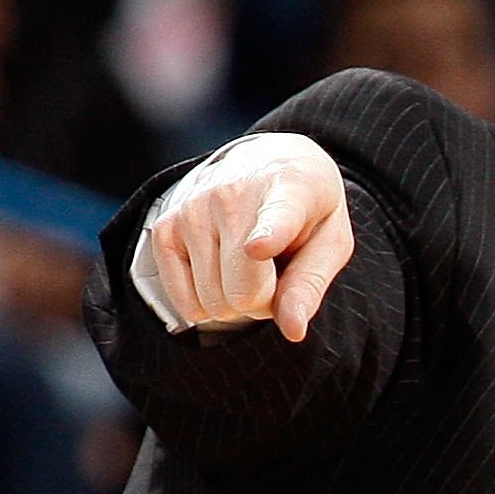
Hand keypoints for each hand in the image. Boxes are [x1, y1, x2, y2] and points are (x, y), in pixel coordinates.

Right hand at [143, 132, 354, 340]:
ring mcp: (191, 211)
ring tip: (249, 266)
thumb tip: (293, 330)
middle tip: (275, 274)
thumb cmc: (306, 213)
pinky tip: (222, 270)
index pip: (276, 219)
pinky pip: (186, 304)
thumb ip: (310, 285)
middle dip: (264, 302)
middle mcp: (231, 195)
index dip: (267, 236)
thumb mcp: (330, 242)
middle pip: (242, 294)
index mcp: (289, 190)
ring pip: (214, 304)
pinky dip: (208, 302)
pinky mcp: (164, 229)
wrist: (265, 163)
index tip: (259, 247)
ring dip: (236, 301)